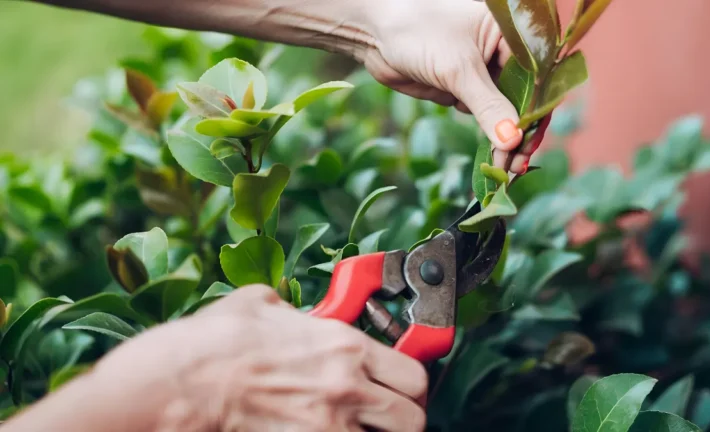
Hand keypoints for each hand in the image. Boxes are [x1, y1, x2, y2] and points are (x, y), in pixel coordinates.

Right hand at [5, 286, 426, 431]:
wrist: (176, 384)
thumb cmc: (212, 343)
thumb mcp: (259, 304)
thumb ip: (291, 309)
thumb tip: (294, 311)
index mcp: (342, 345)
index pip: (412, 373)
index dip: (411, 385)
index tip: (401, 388)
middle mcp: (346, 387)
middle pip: (412, 420)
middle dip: (403, 420)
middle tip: (386, 419)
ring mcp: (329, 427)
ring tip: (355, 429)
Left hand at [363, 0, 530, 172]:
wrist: (374, 33)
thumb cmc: (418, 32)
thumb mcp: (458, 70)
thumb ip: (488, 106)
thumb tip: (513, 141)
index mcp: (511, 33)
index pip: (537, 77)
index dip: (536, 113)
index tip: (530, 145)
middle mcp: (502, 50)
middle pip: (523, 98)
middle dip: (520, 133)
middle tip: (517, 167)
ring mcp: (482, 70)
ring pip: (503, 110)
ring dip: (504, 139)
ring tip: (504, 168)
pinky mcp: (462, 86)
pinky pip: (481, 113)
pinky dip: (485, 133)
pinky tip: (491, 157)